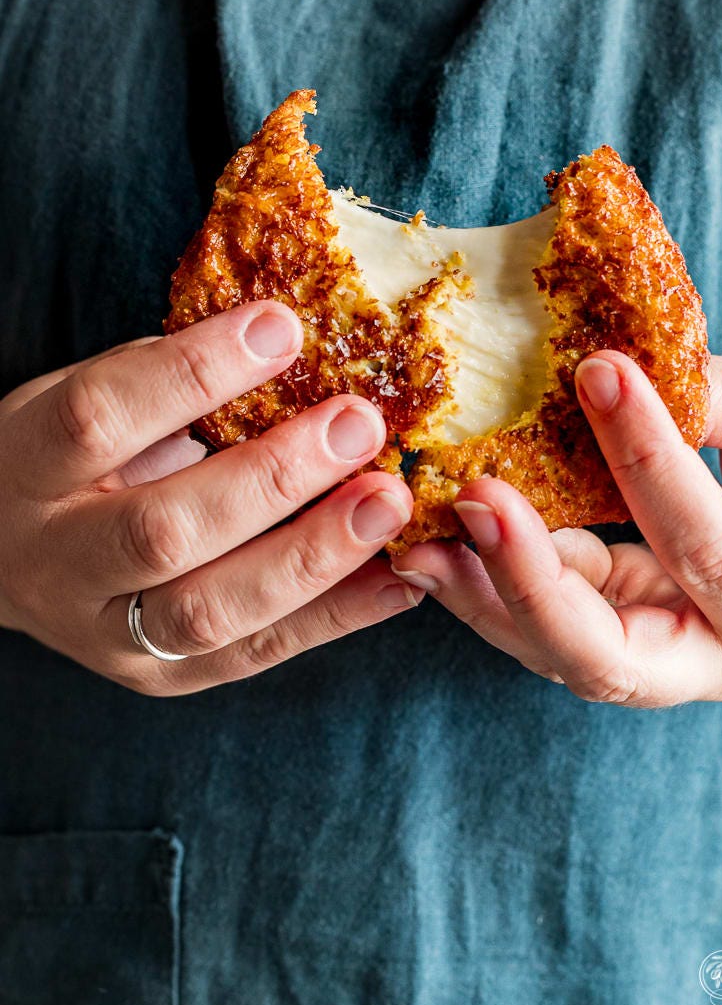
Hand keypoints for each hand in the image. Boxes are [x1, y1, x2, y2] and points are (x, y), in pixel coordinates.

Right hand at [0, 302, 421, 694]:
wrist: (2, 560)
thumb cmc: (66, 457)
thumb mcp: (80, 397)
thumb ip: (160, 378)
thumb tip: (283, 336)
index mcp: (28, 467)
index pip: (102, 416)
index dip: (193, 372)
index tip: (282, 327)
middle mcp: (59, 561)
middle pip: (163, 530)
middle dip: (272, 477)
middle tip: (357, 426)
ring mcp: (107, 633)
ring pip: (209, 612)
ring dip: (314, 556)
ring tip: (389, 503)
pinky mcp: (160, 677)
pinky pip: (254, 655)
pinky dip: (336, 619)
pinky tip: (399, 580)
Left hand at [391, 353, 721, 704]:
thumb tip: (609, 368)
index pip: (702, 544)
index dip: (646, 458)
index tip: (597, 370)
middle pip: (607, 658)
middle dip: (531, 583)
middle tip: (474, 501)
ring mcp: (666, 660)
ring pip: (560, 652)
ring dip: (487, 592)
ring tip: (422, 533)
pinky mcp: (623, 634)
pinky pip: (549, 624)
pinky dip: (493, 584)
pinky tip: (442, 540)